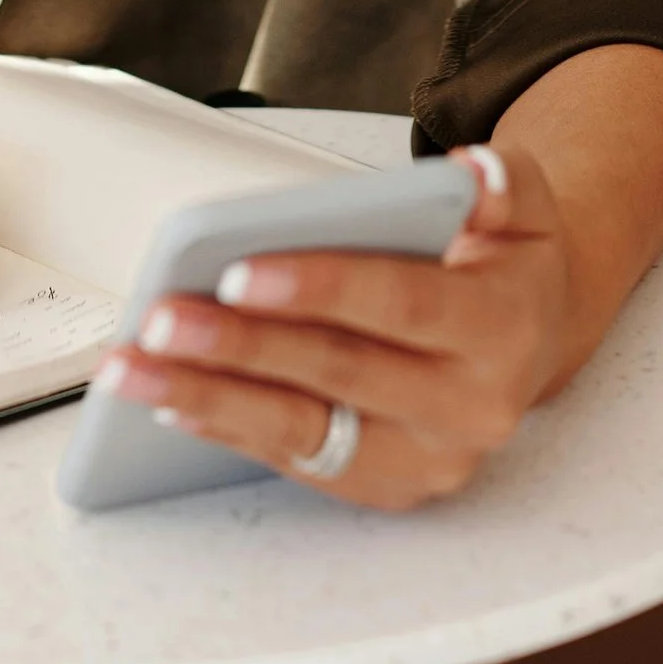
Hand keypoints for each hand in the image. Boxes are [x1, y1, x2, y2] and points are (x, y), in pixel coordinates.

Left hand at [93, 143, 568, 510]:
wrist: (531, 342)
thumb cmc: (506, 263)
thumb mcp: (526, 206)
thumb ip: (505, 182)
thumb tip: (470, 176)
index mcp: (502, 331)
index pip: (401, 306)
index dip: (320, 289)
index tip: (238, 273)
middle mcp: (470, 410)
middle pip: (338, 375)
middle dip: (240, 348)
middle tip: (160, 319)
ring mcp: (426, 460)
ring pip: (304, 432)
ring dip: (209, 400)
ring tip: (131, 369)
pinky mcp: (384, 486)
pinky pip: (295, 460)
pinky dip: (228, 430)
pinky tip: (169, 398)